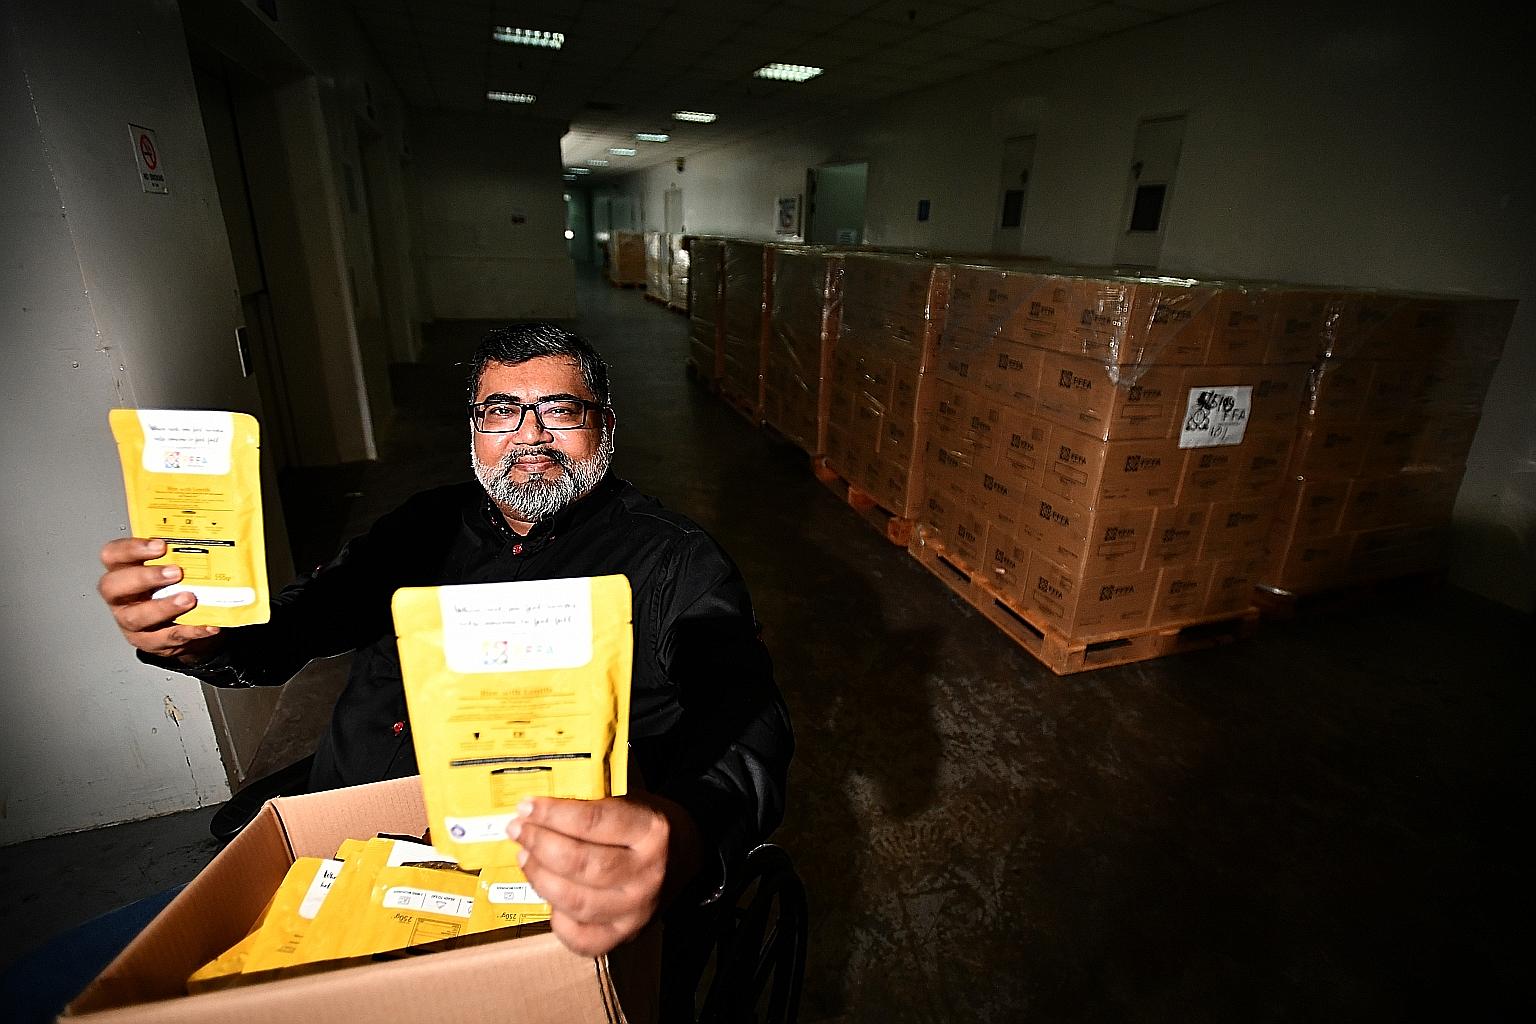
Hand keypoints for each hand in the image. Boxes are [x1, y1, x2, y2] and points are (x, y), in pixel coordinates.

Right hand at [98, 537, 224, 662]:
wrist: (184, 625)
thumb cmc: (173, 589)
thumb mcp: (171, 568)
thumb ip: (178, 555)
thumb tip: (207, 537)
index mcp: (123, 571)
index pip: (112, 555)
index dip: (131, 549)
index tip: (160, 545)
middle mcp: (121, 597)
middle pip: (113, 586)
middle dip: (144, 577)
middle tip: (174, 572)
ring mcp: (131, 621)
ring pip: (136, 617)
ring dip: (164, 607)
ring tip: (189, 599)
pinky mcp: (149, 642)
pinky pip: (167, 638)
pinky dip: (191, 631)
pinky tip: (208, 625)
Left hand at [507, 793, 702, 956]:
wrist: (686, 855)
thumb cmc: (647, 822)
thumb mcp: (632, 800)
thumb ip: (594, 803)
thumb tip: (539, 803)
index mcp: (651, 832)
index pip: (593, 822)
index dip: (553, 814)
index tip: (527, 806)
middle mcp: (648, 874)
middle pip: (581, 864)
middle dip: (540, 845)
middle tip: (517, 829)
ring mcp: (638, 911)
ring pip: (577, 901)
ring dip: (540, 878)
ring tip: (524, 857)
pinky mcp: (627, 935)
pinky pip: (582, 938)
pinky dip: (558, 921)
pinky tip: (547, 897)